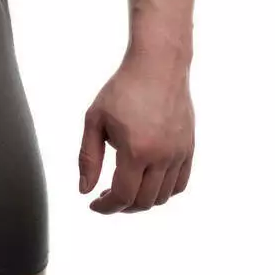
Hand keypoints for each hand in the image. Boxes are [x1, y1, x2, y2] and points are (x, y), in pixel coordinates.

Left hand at [78, 56, 194, 212]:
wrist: (158, 66)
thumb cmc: (122, 89)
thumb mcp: (95, 120)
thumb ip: (88, 158)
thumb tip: (85, 190)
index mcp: (136, 151)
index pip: (122, 196)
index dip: (106, 207)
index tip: (93, 205)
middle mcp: (162, 156)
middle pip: (143, 202)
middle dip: (122, 207)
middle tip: (106, 197)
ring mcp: (179, 153)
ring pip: (163, 196)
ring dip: (142, 201)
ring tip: (124, 188)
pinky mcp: (189, 148)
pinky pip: (180, 184)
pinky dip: (163, 192)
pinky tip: (146, 182)